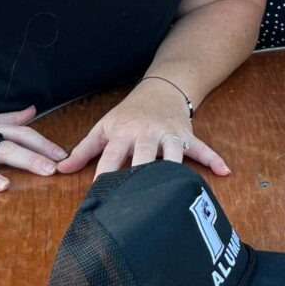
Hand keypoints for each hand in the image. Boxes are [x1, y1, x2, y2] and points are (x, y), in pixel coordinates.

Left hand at [57, 80, 228, 178]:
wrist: (161, 88)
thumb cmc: (129, 113)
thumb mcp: (104, 127)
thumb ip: (84, 150)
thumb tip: (60, 170)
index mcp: (124, 132)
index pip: (112, 156)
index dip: (105, 174)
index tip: (99, 195)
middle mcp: (147, 133)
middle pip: (145, 154)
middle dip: (143, 171)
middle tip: (139, 196)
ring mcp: (170, 133)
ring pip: (174, 152)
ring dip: (176, 167)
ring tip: (175, 189)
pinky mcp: (187, 134)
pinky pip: (202, 148)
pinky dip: (214, 158)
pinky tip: (224, 171)